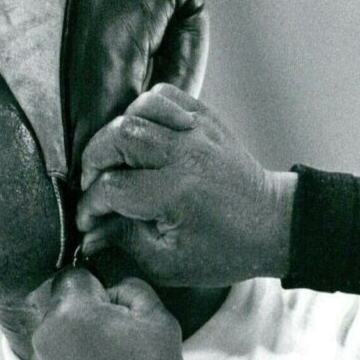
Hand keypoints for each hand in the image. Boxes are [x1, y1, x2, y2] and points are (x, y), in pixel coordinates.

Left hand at [30, 268, 183, 359]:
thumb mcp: (159, 320)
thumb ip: (134, 288)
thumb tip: (115, 286)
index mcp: (71, 310)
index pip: (74, 274)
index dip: (98, 283)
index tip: (115, 305)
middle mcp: (45, 332)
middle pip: (62, 303)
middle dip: (86, 311)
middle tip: (116, 333)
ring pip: (57, 331)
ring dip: (77, 336)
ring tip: (108, 359)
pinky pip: (55, 359)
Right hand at [77, 84, 296, 287]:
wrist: (272, 224)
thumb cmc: (222, 251)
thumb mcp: (170, 263)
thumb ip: (124, 243)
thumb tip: (87, 233)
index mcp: (176, 194)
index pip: (112, 187)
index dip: (90, 205)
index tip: (87, 218)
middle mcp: (186, 155)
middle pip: (119, 136)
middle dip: (93, 161)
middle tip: (92, 184)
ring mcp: (199, 131)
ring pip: (140, 109)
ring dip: (116, 132)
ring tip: (113, 159)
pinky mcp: (207, 119)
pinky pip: (165, 96)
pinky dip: (145, 109)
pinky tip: (141, 136)